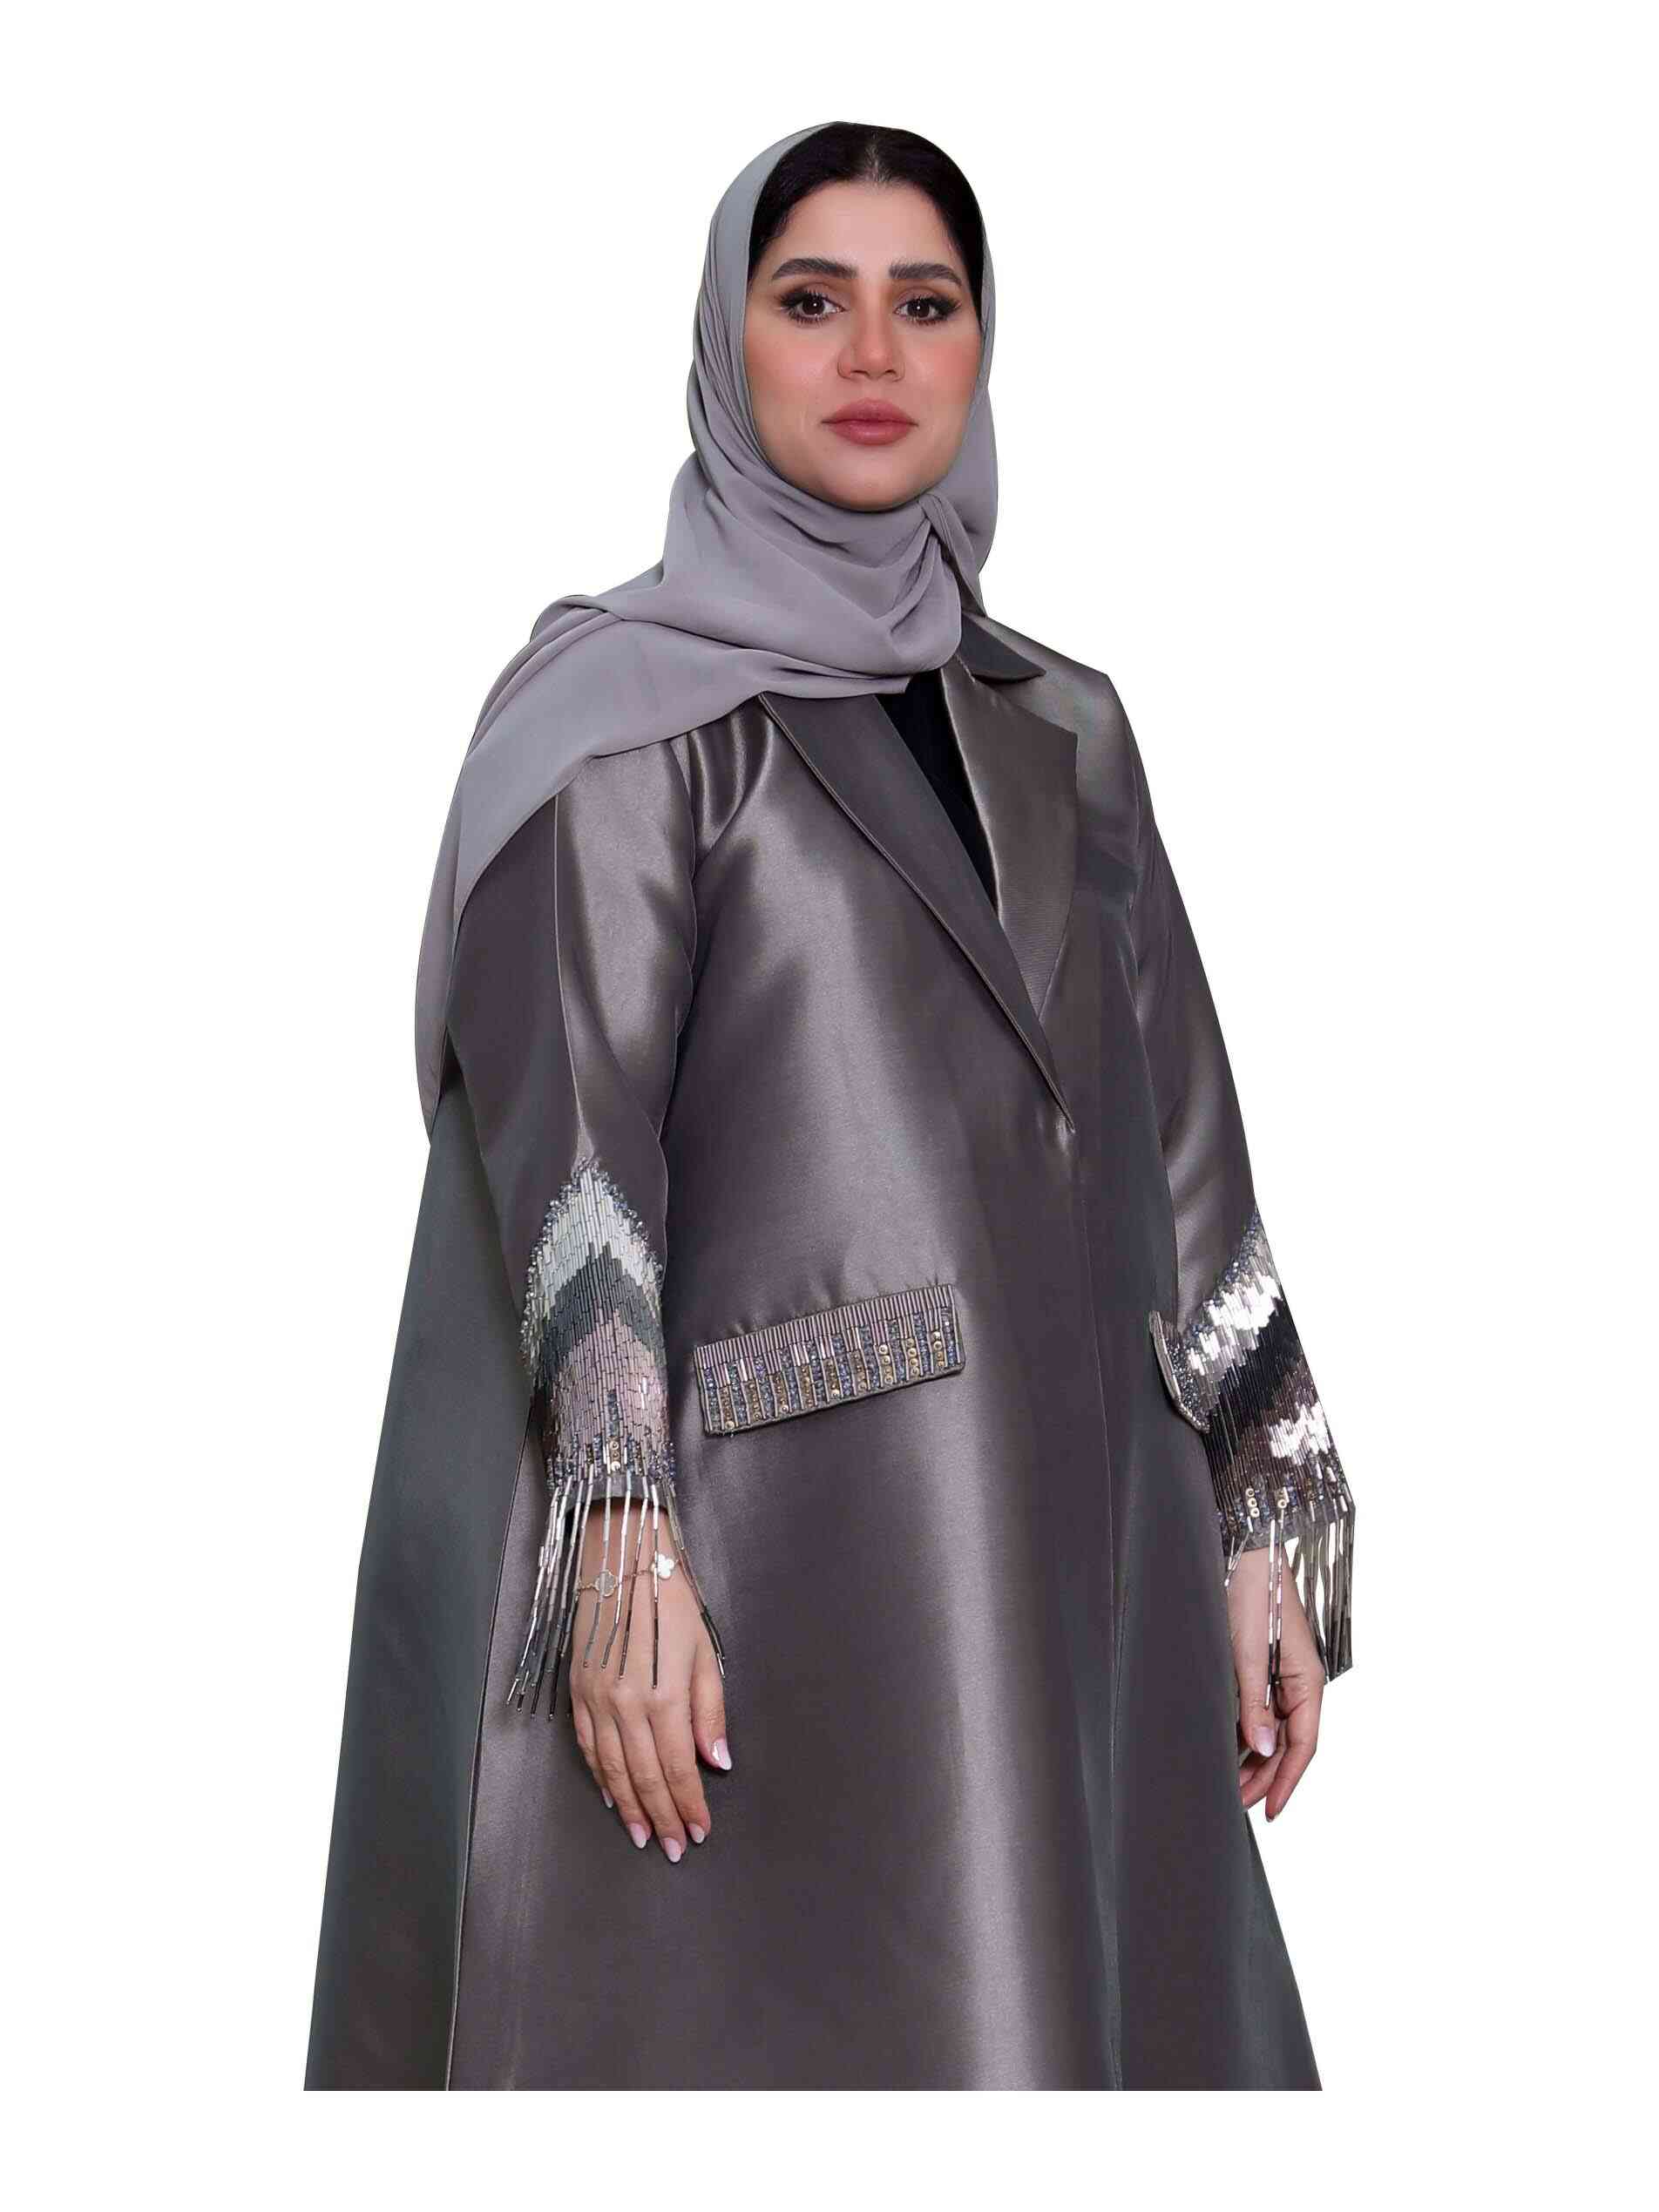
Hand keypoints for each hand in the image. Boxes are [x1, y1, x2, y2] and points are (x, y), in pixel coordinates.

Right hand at [566, 1496, 729, 1861]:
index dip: (688, 1805)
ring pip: (611, 1768)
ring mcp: (595, 1699)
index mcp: (663, 1696)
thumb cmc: (673, 1600)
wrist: (622, 1557)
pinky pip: (586, 1745)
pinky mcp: (576, 1690)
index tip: (699, 1833)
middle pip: (643, 1776)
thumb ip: (709, 1712)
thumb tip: (716, 1763)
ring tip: (641, 1836)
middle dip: (661, 1817)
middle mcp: (625, 1705)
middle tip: (673, 1849)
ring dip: (628, 1807)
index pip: (676, 1768)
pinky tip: (610, 1795)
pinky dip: (599, 1775)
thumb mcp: (704, 1651)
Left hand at [1227, 1543, 1324, 1820]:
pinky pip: (1258, 1709)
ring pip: (1271, 1729)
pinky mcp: (1261, 1665)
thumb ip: (1255, 1703)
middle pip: (1287, 1742)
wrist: (1243, 1551)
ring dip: (1254, 1757)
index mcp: (1308, 1681)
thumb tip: (1261, 1750)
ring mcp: (1281, 1675)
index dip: (1287, 1781)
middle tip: (1238, 1804)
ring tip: (1229, 1784)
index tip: (1270, 1810)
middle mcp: (1299, 1682)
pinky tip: (1227, 1747)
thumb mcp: (1249, 1653)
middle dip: (1265, 1776)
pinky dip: (1244, 1731)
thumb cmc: (1252, 1594)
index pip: (1303, 1744)